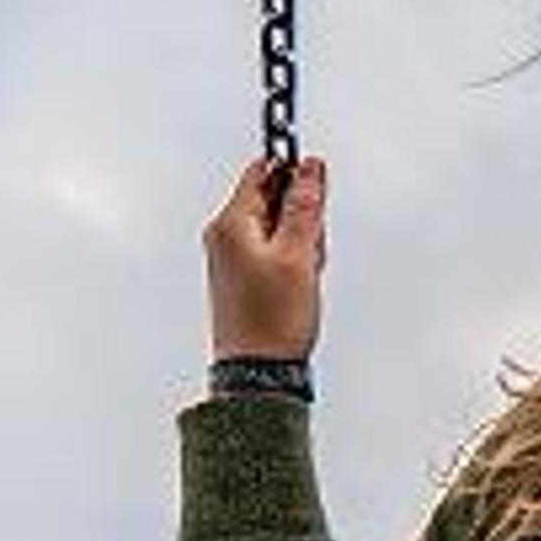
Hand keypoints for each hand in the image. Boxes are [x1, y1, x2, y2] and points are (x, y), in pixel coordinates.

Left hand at [205, 150, 325, 361]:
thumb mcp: (298, 255)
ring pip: (278, 228)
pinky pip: (274, 252)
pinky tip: (298, 285)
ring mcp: (231, 257)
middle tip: (308, 249)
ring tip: (303, 274)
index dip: (293, 172)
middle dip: (301, 217)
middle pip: (272, 199)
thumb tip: (310, 169)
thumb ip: (305, 205)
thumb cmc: (271, 321)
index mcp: (230, 224)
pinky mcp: (242, 276)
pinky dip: (292, 262)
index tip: (316, 183)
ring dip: (300, 243)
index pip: (262, 171)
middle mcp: (224, 237)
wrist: (259, 371)